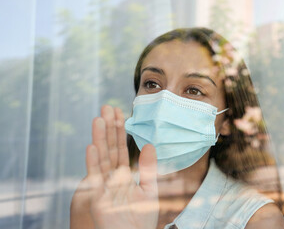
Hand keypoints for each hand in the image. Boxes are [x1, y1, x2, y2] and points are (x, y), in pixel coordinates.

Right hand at [70, 105, 158, 228]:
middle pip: (109, 148)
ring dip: (99, 139)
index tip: (119, 113)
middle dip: (108, 129)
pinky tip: (92, 146)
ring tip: (98, 119)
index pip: (120, 148)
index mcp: (123, 175)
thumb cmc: (141, 219)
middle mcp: (112, 177)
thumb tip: (150, 145)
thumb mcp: (149, 190)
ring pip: (101, 158)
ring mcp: (103, 186)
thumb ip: (149, 168)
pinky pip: (96, 178)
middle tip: (106, 107)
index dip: (119, 131)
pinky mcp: (98, 198)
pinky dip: (93, 162)